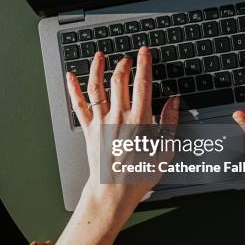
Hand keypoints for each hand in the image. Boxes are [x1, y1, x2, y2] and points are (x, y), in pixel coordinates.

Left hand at [47, 46, 178, 244]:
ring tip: (100, 56)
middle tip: (128, 57)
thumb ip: (170, 122)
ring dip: (98, 68)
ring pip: (97, 87)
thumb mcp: (165, 150)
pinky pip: (79, 105)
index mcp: (139, 120)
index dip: (144, 64)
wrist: (113, 192)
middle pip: (119, 80)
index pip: (142, 83)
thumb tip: (174, 101)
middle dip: (124, 63)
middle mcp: (118, 117)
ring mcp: (101, 122)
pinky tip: (70, 76)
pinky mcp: (89, 129)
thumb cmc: (139, 175)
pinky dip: (73, 89)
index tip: (145, 53)